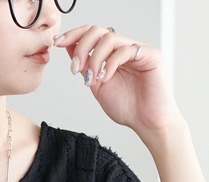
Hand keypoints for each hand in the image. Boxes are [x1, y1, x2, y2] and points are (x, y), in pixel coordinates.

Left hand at [55, 25, 182, 140]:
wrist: (146, 123)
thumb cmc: (127, 108)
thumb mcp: (97, 86)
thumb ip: (86, 68)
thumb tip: (70, 50)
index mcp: (111, 55)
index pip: (91, 35)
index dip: (74, 36)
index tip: (58, 43)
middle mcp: (124, 48)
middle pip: (97, 31)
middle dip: (80, 47)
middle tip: (75, 68)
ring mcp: (137, 50)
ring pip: (109, 38)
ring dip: (94, 59)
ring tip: (92, 79)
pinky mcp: (150, 55)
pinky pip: (125, 50)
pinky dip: (110, 64)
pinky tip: (105, 78)